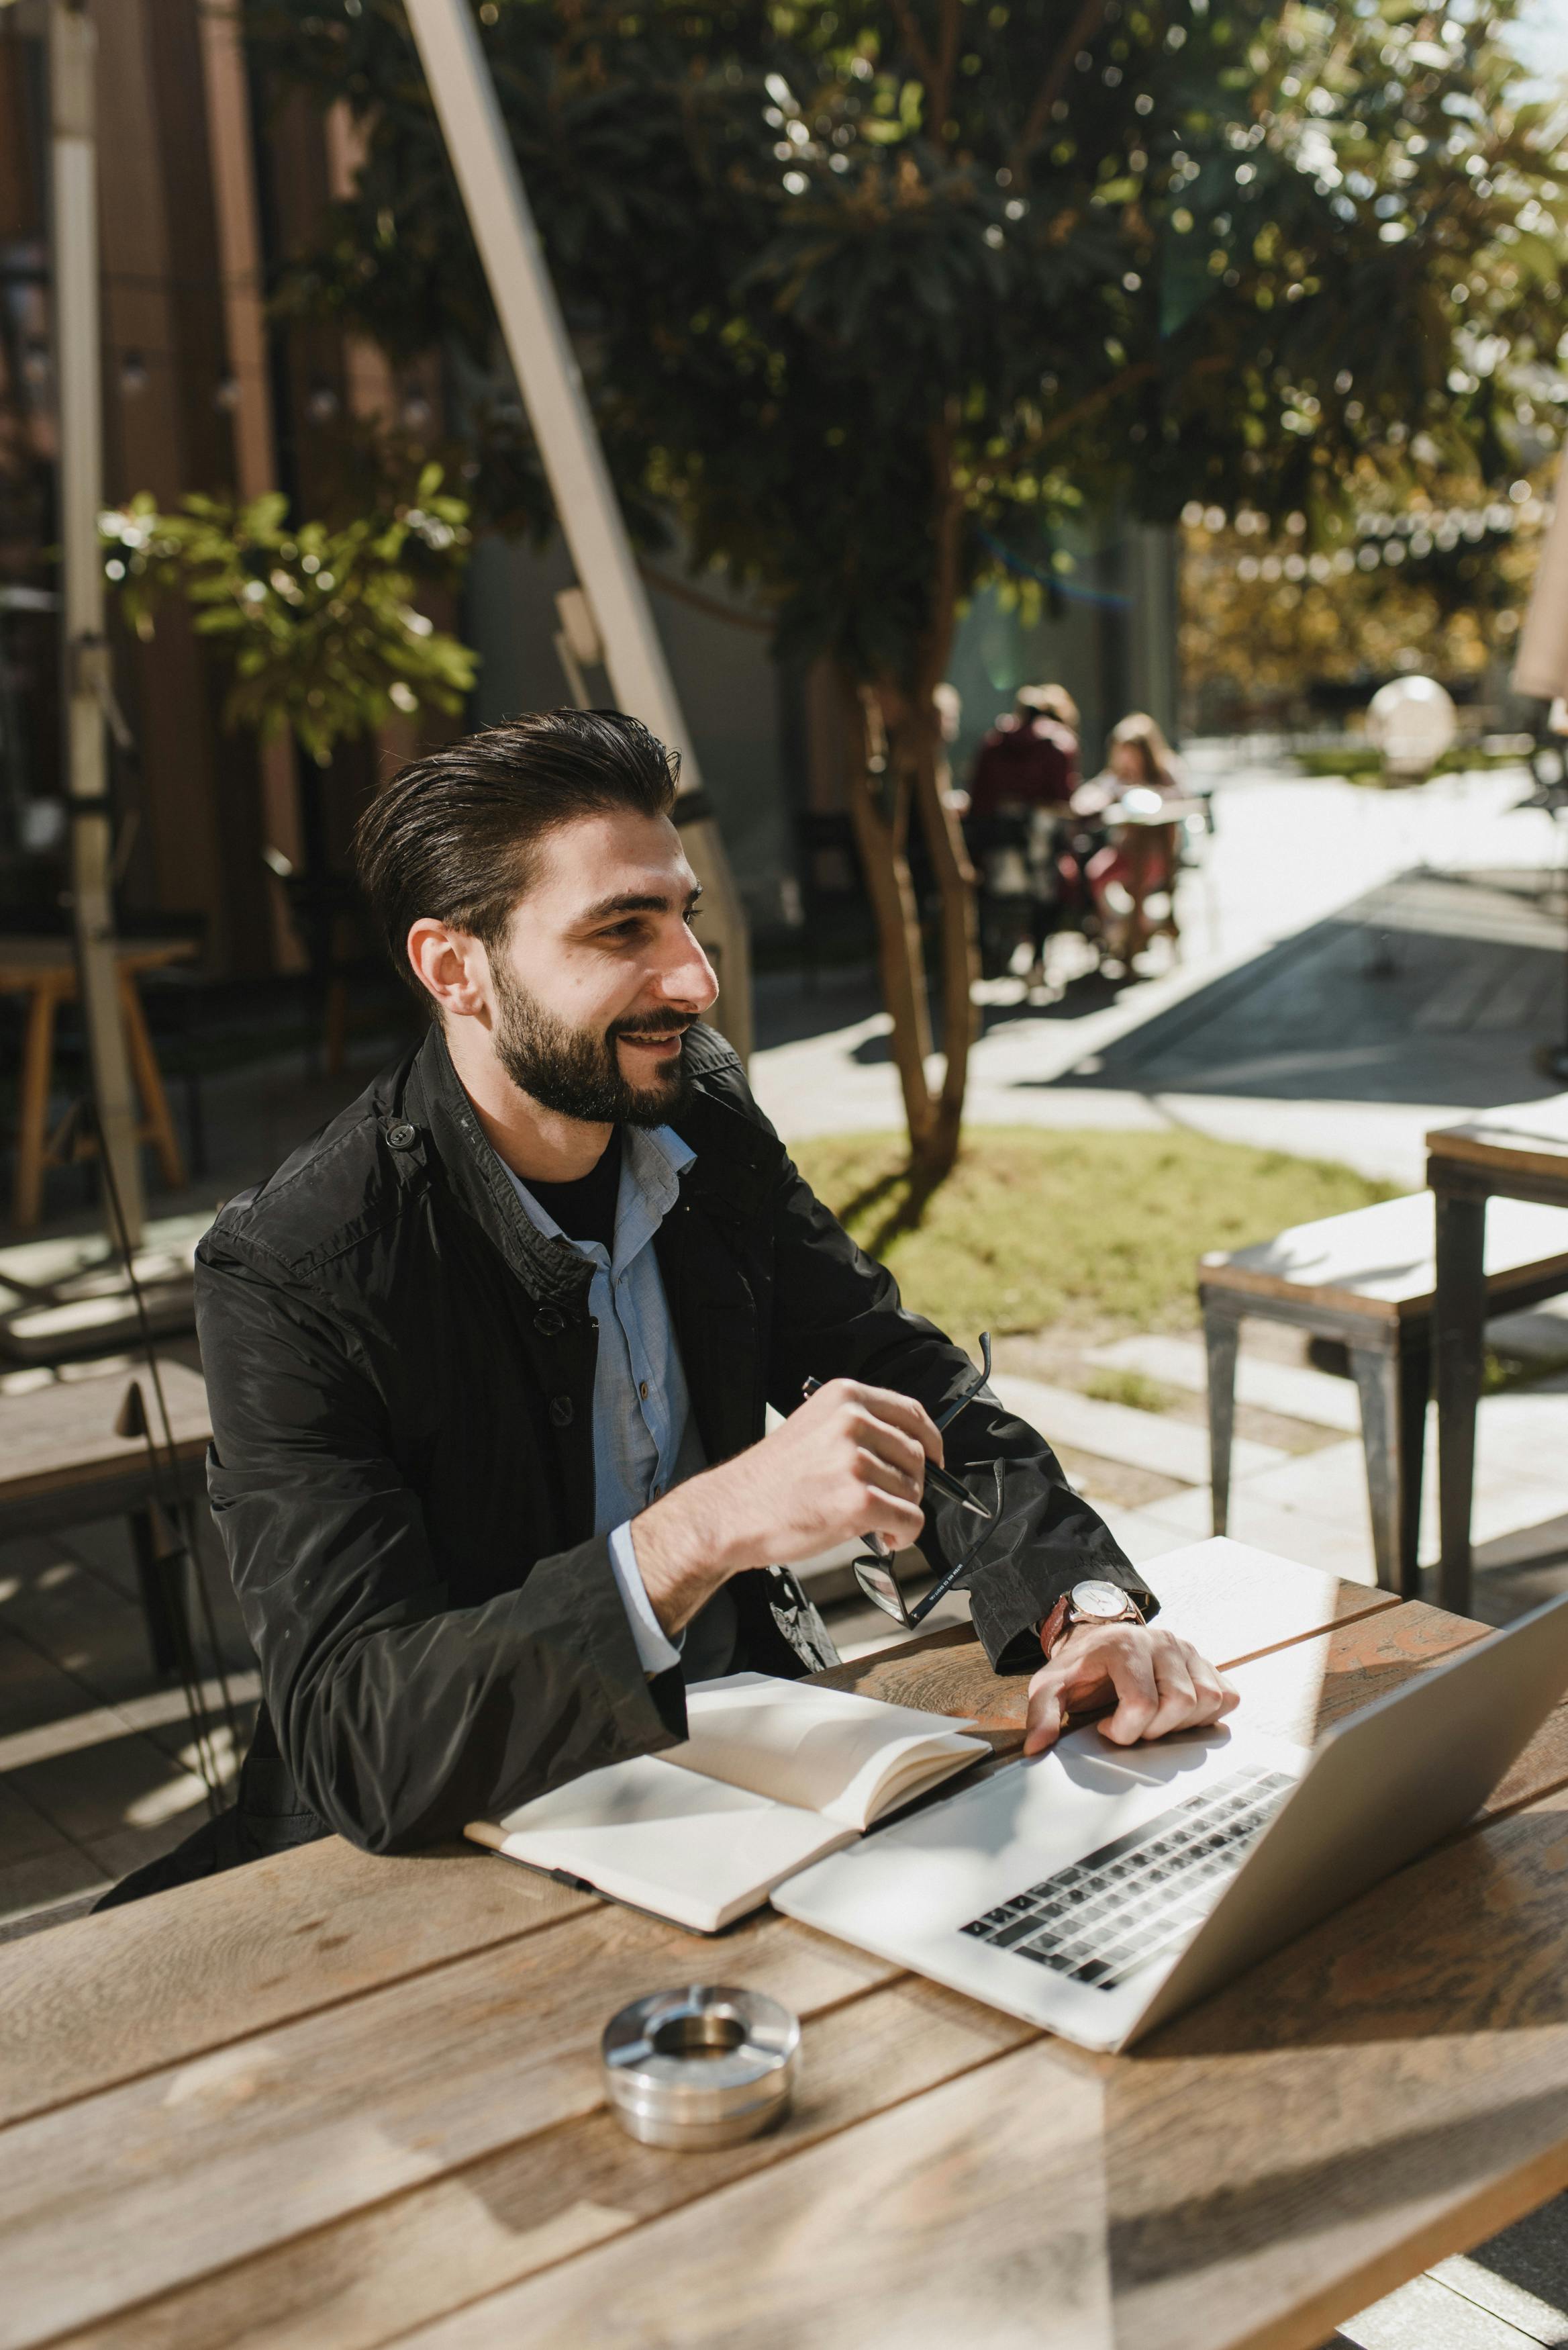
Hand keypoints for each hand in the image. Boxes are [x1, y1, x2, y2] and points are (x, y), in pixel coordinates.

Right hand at [630, 1379, 942, 1633]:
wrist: (730, 1513)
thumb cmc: (771, 1480)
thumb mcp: (814, 1428)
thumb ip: (859, 1430)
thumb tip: (913, 1453)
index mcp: (844, 1396)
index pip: (911, 1412)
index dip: (930, 1440)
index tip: (935, 1460)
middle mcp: (852, 1420)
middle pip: (916, 1456)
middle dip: (909, 1485)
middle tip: (882, 1504)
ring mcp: (856, 1460)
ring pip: (915, 1491)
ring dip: (900, 1512)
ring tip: (869, 1521)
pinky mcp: (859, 1500)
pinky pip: (911, 1520)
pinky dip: (904, 1535)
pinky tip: (883, 1537)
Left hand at [1022, 1623, 1237, 1757]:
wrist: (1100, 1640)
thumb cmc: (1080, 1668)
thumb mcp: (1051, 1686)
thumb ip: (1042, 1713)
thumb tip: (1036, 1747)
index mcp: (1124, 1646)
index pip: (1142, 1703)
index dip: (1124, 1730)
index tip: (1106, 1726)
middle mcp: (1162, 1642)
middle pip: (1179, 1702)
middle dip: (1155, 1729)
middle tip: (1133, 1725)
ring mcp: (1189, 1651)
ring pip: (1208, 1701)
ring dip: (1182, 1723)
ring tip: (1154, 1720)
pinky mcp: (1207, 1663)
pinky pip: (1227, 1697)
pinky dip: (1208, 1715)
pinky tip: (1179, 1715)